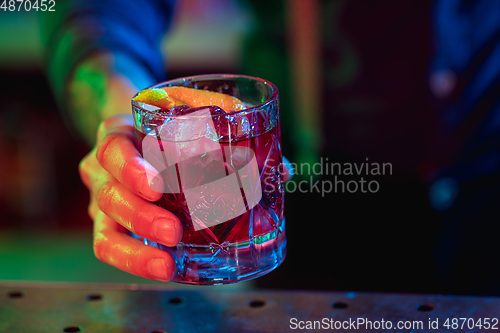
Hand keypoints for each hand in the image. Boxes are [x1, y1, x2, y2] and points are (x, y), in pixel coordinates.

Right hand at [79, 114, 293, 281]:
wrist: (138, 134)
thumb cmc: (166, 130)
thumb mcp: (187, 122)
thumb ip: (229, 139)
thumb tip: (282, 170)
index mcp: (121, 136)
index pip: (113, 148)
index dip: (131, 168)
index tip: (157, 186)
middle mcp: (105, 171)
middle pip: (108, 194)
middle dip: (140, 216)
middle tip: (173, 231)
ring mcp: (105, 201)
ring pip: (105, 230)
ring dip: (135, 250)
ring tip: (166, 263)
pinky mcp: (112, 226)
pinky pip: (113, 248)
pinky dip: (135, 261)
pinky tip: (164, 268)